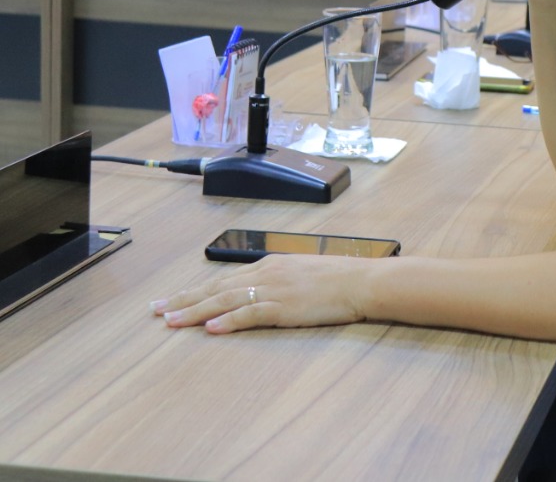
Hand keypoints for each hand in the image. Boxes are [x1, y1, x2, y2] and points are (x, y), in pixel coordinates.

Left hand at [150, 254, 369, 333]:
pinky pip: (249, 314)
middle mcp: (266, 274)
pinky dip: (228, 321)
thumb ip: (281, 280)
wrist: (361, 280)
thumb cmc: (339, 278)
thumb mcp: (304, 272)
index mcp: (270, 265)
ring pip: (225, 300)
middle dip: (183, 299)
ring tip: (171, 321)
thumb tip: (262, 290)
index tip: (172, 298)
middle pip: (216, 288)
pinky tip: (210, 328)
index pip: (224, 279)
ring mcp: (274, 290)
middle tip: (156, 309)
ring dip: (195, 311)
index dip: (195, 290)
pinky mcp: (284, 306)